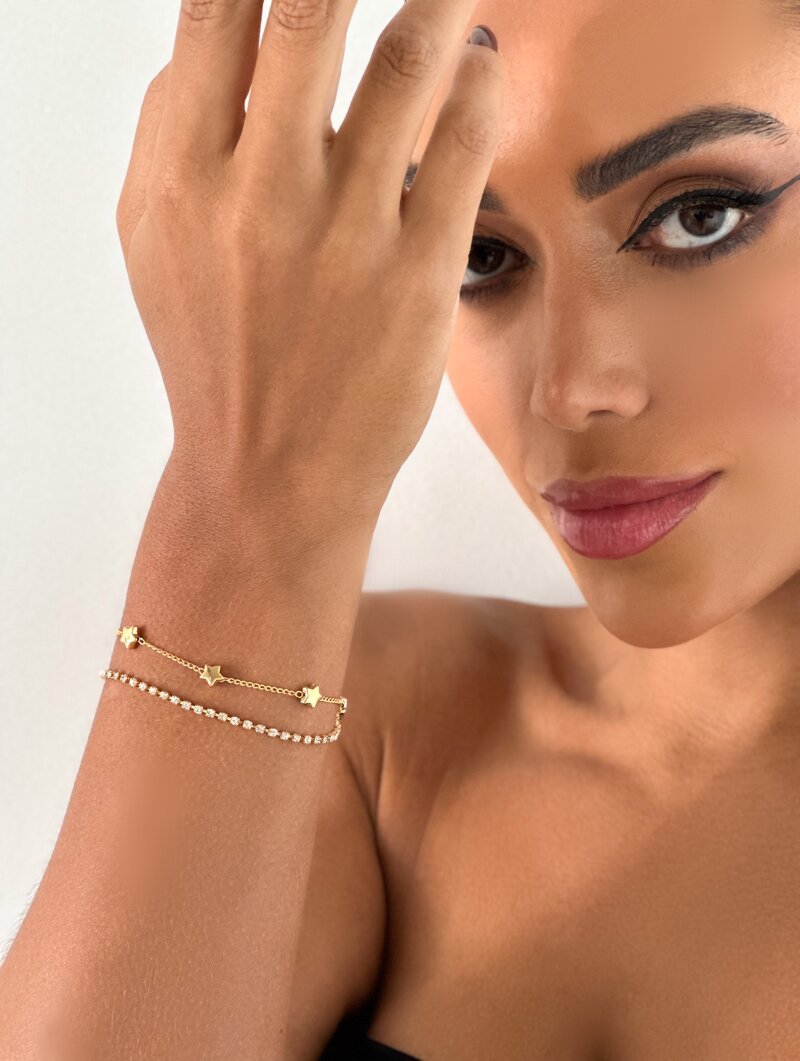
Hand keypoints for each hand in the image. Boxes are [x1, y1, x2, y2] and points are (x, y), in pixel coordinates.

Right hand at [115, 0, 504, 525]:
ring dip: (441, 1)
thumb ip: (170, 137)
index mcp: (182, 177)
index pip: (218, 12)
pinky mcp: (417, 275)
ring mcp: (344, 234)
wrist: (268, 474)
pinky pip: (460, 145)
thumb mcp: (154, 247)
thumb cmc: (216, 355)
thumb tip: (209, 42)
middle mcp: (259, 194)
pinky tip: (478, 67)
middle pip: (312, 12)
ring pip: (406, 63)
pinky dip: (476, 86)